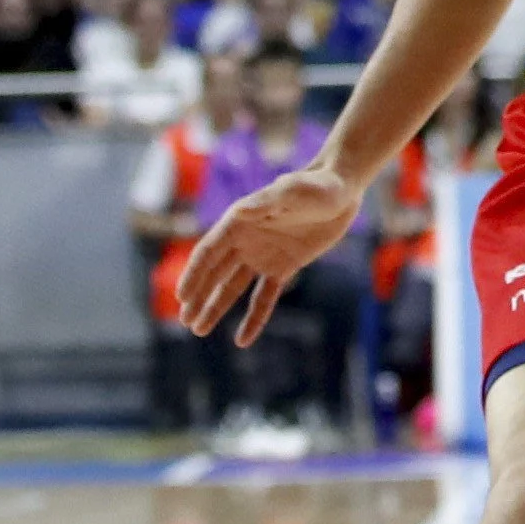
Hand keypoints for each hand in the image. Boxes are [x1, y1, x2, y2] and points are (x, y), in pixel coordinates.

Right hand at [176, 163, 361, 343]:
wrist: (342, 190)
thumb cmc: (316, 184)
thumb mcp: (292, 190)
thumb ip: (267, 201)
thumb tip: (240, 211)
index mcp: (240, 222)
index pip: (210, 252)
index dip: (195, 274)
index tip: (182, 297)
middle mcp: (246, 240)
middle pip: (215, 272)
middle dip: (199, 296)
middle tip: (184, 321)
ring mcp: (264, 255)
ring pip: (233, 287)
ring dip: (215, 307)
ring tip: (199, 330)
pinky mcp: (284, 266)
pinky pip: (265, 297)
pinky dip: (254, 318)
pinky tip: (242, 340)